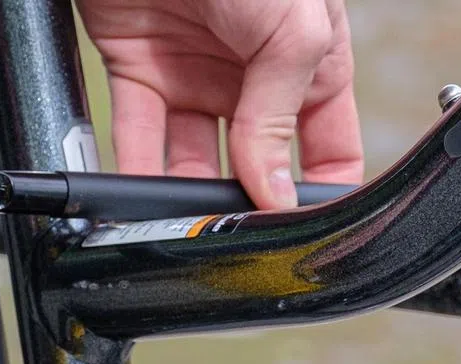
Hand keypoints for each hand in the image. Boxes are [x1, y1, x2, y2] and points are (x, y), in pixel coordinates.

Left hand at [77, 0, 363, 208]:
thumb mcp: (295, 30)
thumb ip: (282, 116)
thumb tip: (276, 191)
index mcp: (311, 62)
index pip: (326, 148)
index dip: (319, 193)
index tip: (306, 232)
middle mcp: (254, 74)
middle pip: (257, 163)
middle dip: (249, 204)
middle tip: (241, 236)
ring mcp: (196, 73)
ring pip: (193, 158)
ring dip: (188, 198)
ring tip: (188, 227)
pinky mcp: (138, 66)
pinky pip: (138, 133)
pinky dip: (134, 170)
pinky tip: (140, 200)